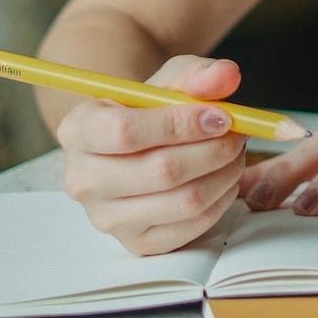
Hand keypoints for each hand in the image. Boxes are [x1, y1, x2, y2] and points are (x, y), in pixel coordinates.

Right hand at [56, 56, 247, 255]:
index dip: (182, 124)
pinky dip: (222, 200)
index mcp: (78, 131)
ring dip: (225, 174)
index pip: (125, 131)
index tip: (221, 115)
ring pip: (184, 201)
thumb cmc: (151, 110)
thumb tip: (227, 75)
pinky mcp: (136, 242)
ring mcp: (106, 217)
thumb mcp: (169, 81)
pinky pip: (193, 226)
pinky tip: (224, 178)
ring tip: (235, 153)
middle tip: (239, 134)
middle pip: (162, 171)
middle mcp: (82, 179)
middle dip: (215, 150)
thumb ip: (197, 74)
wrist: (136, 146)